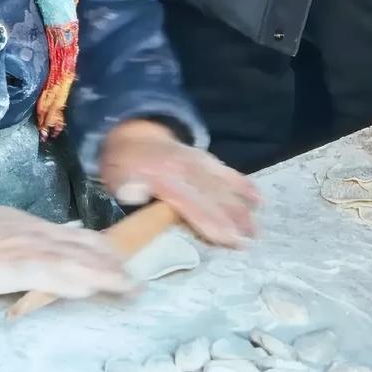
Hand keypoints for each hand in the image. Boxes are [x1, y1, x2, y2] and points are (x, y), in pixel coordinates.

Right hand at [0, 200, 133, 297]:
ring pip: (75, 261)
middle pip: (85, 248)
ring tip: (127, 288)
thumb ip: (25, 237)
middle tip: (135, 282)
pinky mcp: (14, 265)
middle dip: (112, 265)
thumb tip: (48, 242)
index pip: (77, 237)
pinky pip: (49, 273)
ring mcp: (28, 249)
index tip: (121, 260)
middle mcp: (37, 235)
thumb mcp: (1, 226)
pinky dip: (71, 280)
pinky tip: (88, 289)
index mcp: (32, 227)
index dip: (103, 250)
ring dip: (103, 275)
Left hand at [99, 119, 259, 247]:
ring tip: (255, 227)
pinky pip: (225, 170)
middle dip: (232, 218)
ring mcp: (197, 161)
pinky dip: (241, 183)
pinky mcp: (204, 158)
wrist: (134, 133)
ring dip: (240, 205)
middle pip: (212, 196)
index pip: (191, 203)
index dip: (210, 221)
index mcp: (163, 177)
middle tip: (250, 238)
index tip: (229, 238)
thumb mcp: (114, 176)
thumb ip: (125, 185)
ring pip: (222, 185)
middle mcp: (185, 169)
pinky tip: (257, 196)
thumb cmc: (124, 166)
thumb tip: (134, 193)